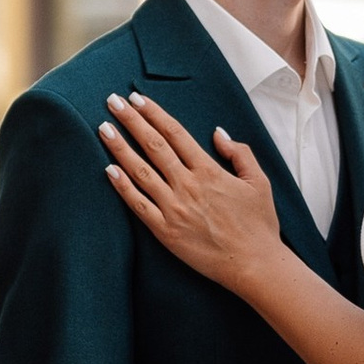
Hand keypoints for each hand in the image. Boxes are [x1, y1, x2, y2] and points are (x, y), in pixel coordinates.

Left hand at [99, 91, 284, 292]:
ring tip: (104, 129)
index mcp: (209, 170)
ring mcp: (174, 208)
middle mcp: (188, 185)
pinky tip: (109, 170)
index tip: (137, 99)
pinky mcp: (166, 232)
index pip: (175, 133)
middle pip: (153, 145)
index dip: (154, 113)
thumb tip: (217, 133)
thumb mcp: (259, 182)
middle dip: (131, 121)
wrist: (255, 264)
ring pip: (140, 171)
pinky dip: (122, 187)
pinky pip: (138, 205)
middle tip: (113, 102)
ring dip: (120, 148)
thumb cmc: (259, 224)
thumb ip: (239, 153)